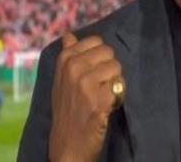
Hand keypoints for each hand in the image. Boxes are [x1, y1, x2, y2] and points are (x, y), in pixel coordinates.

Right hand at [49, 33, 123, 161]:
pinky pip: (120, 85)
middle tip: (99, 86)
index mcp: (64, 59)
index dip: (99, 57)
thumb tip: (70, 35)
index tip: (92, 72)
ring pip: (116, 68)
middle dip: (109, 69)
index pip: (97, 41)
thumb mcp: (61, 80)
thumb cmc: (67, 110)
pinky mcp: (100, 99)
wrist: (67, 145)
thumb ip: (68, 56)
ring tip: (102, 96)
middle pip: (109, 53)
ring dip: (114, 82)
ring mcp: (86, 83)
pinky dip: (118, 96)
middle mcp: (74, 67)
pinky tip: (107, 105)